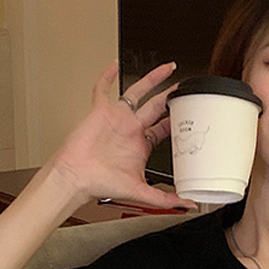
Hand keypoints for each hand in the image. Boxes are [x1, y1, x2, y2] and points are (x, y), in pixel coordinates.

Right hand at [49, 62, 195, 209]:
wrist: (77, 178)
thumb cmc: (102, 184)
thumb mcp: (142, 193)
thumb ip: (166, 199)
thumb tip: (189, 204)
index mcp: (142, 145)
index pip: (165, 129)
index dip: (178, 121)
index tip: (192, 115)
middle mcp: (131, 129)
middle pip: (157, 107)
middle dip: (171, 96)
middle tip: (184, 86)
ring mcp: (117, 118)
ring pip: (138, 92)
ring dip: (152, 79)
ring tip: (168, 68)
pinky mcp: (100, 111)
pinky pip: (103, 88)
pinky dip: (108, 75)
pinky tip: (115, 64)